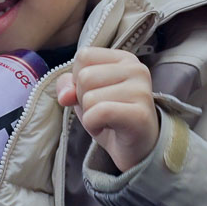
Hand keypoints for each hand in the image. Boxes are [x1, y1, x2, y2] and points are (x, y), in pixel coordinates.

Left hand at [55, 47, 159, 171]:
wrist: (137, 149)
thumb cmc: (110, 118)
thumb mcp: (84, 95)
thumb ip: (69, 85)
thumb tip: (65, 95)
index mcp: (124, 59)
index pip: (83, 56)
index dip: (78, 79)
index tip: (96, 94)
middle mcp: (137, 69)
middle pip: (84, 76)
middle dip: (83, 99)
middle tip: (101, 112)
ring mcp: (141, 91)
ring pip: (89, 97)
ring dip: (89, 115)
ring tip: (106, 121)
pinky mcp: (140, 114)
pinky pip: (99, 113)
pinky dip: (93, 125)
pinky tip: (107, 128)